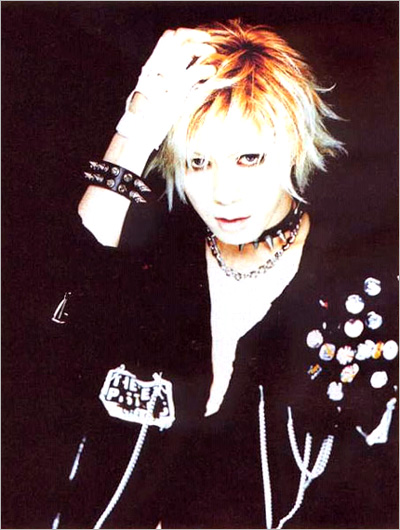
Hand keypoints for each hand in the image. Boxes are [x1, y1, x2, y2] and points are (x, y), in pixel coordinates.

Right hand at [117, 28, 215, 149]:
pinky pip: (195, 72)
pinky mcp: (176, 89)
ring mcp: (167, 75)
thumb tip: (168, 81)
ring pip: (187, 49)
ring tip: (212, 53)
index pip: (167, 37)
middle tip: (208, 40)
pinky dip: (206, 69)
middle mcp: (159, 65)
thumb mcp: (149, 90)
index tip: (195, 39)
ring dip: (203, 48)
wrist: (138, 126)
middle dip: (195, 35)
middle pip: (178, 37)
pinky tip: (211, 72)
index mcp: (153, 63)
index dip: (183, 34)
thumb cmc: (144, 114)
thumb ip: (159, 80)